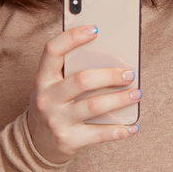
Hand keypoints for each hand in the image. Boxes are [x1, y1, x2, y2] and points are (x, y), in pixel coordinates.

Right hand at [26, 24, 140, 164]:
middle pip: (82, 80)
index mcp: (42, 78)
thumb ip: (71, 70)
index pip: (52, 51)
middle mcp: (46, 98)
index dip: (73, 37)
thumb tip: (111, 57)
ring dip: (120, 99)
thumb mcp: (52, 85)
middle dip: (110, 75)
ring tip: (137, 94)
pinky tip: (133, 126)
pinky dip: (120, 130)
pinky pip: (99, 134)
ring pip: (94, 106)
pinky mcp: (68, 140)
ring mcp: (56, 120)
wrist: (35, 143)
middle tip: (129, 74)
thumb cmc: (53, 104)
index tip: (95, 28)